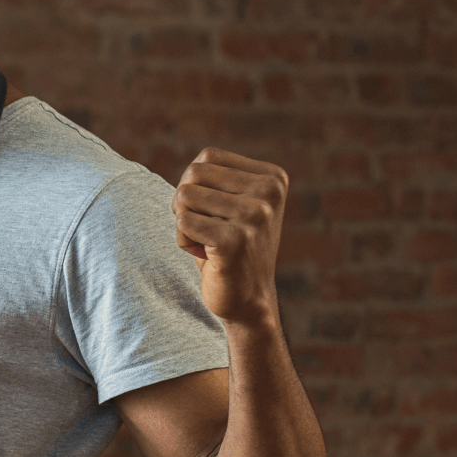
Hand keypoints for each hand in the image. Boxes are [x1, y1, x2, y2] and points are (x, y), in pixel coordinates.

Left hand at [173, 147, 288, 326]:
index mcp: (273, 178)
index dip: (195, 184)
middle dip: (185, 202)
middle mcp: (269, 193)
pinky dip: (182, 241)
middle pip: (193, 174)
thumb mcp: (232, 202)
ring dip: (184, 223)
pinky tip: (205, 256)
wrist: (248, 298)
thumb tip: (194, 168)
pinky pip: (182, 223)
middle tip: (205, 229)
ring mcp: (255, 216)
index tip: (214, 211)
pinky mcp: (234, 240)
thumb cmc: (229, 246)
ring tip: (207, 242)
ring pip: (183, 196)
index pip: (207, 157)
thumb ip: (217, 177)